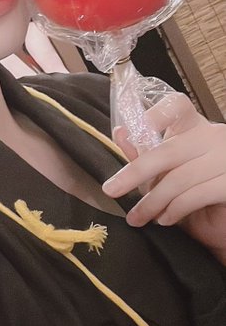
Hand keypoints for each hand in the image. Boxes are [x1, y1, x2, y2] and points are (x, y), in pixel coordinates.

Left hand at [102, 93, 225, 264]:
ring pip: (178, 178)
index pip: (176, 107)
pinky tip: (164, 218)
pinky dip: (174, 210)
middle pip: (168, 150)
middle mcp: (213, 137)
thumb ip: (144, 154)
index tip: (131, 131)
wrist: (222, 219)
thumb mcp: (164, 171)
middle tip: (112, 190)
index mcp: (194, 127)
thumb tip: (121, 133)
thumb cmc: (194, 191)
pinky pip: (195, 196)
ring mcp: (225, 159)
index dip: (154, 115)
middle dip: (135, 173)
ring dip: (152, 202)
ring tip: (138, 217)